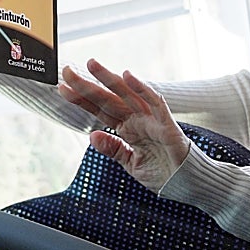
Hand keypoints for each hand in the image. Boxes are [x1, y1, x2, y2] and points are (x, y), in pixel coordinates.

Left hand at [58, 58, 191, 191]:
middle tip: (68, 70)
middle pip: (108, 98)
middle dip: (88, 85)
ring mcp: (152, 120)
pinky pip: (154, 102)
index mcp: (128, 129)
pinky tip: (127, 76)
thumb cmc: (163, 173)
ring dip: (109, 79)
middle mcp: (138, 120)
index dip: (82, 100)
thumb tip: (92, 136)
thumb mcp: (131, 164)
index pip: (100, 111)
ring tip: (91, 65)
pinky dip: (142, 88)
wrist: (187, 185)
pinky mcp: (167, 124)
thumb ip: (113, 149)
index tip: (62, 89)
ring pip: (127, 95)